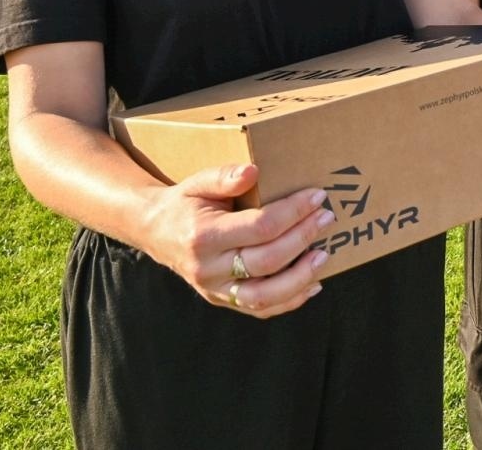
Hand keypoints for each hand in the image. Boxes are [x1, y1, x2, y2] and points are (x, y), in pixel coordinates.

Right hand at [140, 164, 331, 318]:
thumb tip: (253, 171)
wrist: (155, 232)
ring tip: (324, 255)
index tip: (316, 197)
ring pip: (264, 297)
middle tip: (326, 217)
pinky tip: (312, 284)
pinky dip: (289, 300)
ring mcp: (214, 290)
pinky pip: (259, 309)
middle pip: (266, 261)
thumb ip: (224, 176)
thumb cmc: (184, 203)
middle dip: (303, 238)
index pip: (259, 227)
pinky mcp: (222, 300)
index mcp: (203, 236)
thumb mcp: (198, 181)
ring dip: (300, 277)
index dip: (293, 212)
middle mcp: (208, 268)